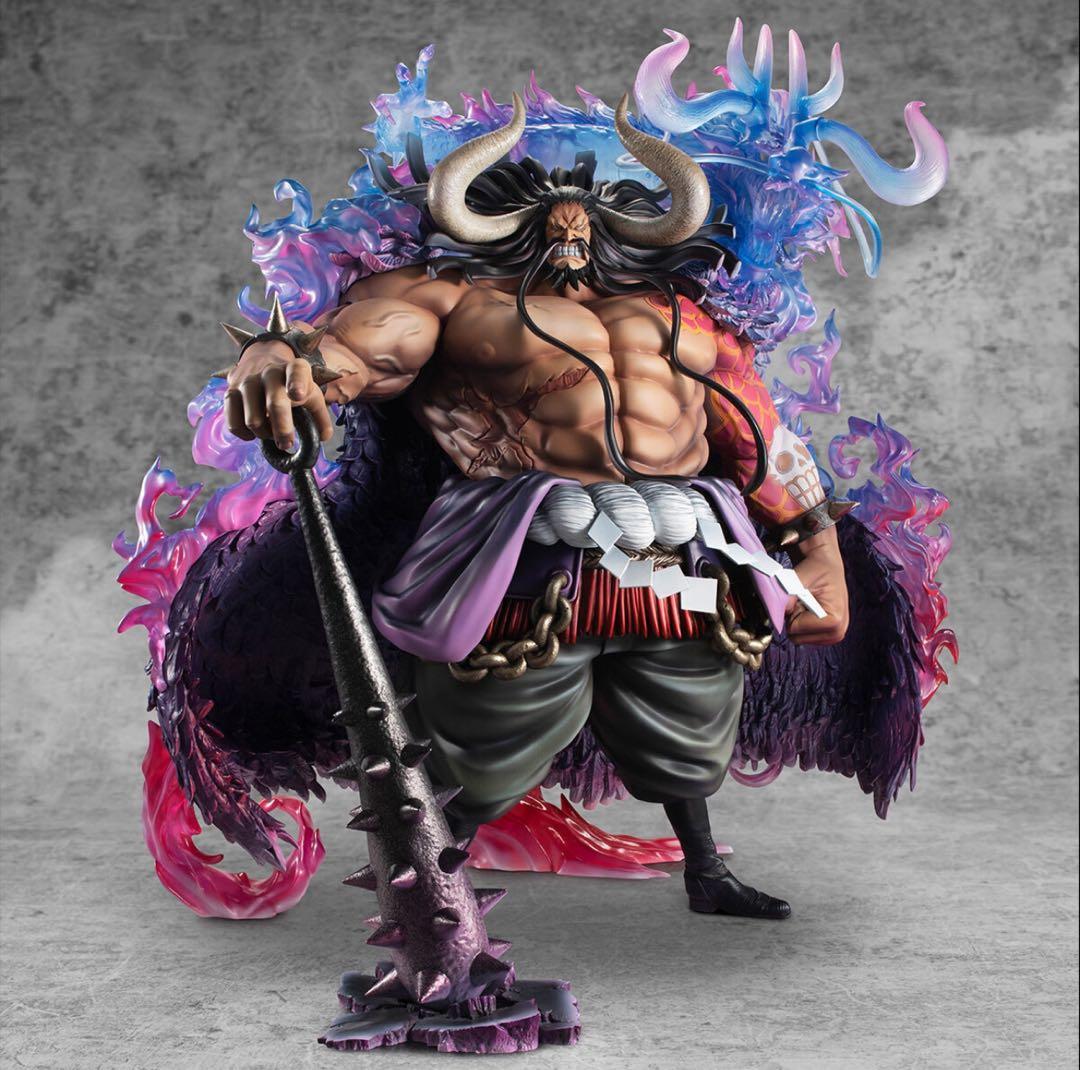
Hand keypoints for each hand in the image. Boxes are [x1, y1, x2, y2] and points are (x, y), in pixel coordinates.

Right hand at [225, 339, 334, 449]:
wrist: (262, 361)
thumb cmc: (290, 384)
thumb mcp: (310, 393)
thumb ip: (319, 415)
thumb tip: (323, 437)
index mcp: (295, 369)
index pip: (297, 372)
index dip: (297, 383)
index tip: (298, 395)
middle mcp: (270, 372)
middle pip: (275, 404)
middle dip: (283, 429)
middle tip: (287, 444)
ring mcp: (248, 381)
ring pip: (253, 420)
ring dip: (264, 434)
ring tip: (270, 432)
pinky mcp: (231, 392)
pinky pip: (234, 423)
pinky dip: (244, 434)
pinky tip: (253, 433)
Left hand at [784, 525, 848, 644]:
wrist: (826, 565)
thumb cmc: (815, 569)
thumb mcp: (799, 579)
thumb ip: (786, 597)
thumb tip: (775, 613)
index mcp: (834, 620)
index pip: (794, 629)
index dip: (792, 611)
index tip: (802, 596)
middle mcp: (838, 632)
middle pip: (796, 637)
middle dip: (793, 617)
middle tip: (803, 600)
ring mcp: (834, 635)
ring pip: (798, 638)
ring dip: (797, 620)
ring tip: (807, 603)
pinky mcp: (829, 635)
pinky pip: (802, 636)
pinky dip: (801, 623)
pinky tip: (809, 609)